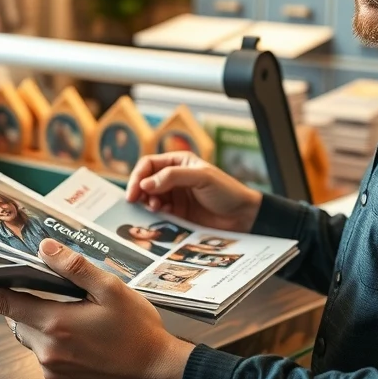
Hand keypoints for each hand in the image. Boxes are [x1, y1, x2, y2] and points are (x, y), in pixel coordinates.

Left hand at [0, 239, 194, 378]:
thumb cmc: (138, 330)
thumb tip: (45, 248)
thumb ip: (74, 267)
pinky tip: (79, 333)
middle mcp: (48, 349)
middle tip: (45, 288)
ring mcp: (52, 368)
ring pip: (29, 335)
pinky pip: (43, 352)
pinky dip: (52, 338)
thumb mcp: (111, 289)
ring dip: (39, 319)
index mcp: (56, 322)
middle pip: (16, 317)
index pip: (4, 302)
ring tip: (71, 311)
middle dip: (22, 299)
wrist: (155, 369)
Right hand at [127, 152, 262, 232]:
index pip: (149, 164)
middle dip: (139, 190)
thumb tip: (145, 183)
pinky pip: (158, 212)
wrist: (243, 216)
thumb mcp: (201, 177)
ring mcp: (175, 196)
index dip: (138, 176)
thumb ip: (172, 177)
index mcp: (179, 162)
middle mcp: (173, 177)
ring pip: (149, 197)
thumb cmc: (226, 191)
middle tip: (136, 201)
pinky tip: (161, 214)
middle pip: (145, 181)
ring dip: (147, 202)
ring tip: (154, 208)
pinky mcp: (177, 213)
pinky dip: (154, 214)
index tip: (134, 191)